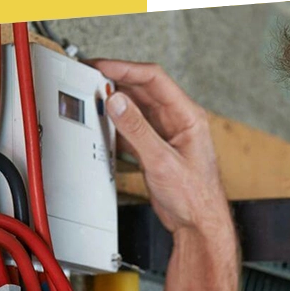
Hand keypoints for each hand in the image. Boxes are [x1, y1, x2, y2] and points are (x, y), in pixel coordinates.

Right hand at [89, 59, 231, 235]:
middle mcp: (178, 121)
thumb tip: (118, 102)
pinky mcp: (156, 150)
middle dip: (116, 82)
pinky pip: (133, 129)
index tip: (102, 67)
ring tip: (94, 99)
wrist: (198, 224)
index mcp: (188, 116)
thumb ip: (138, 130)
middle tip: (91, 78)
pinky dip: (118, 126)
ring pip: (136, 109)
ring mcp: (166, 135)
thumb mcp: (162, 161)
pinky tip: (105, 126)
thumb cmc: (195, 197)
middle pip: (143, 90)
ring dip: (116, 105)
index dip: (125, 69)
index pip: (154, 79)